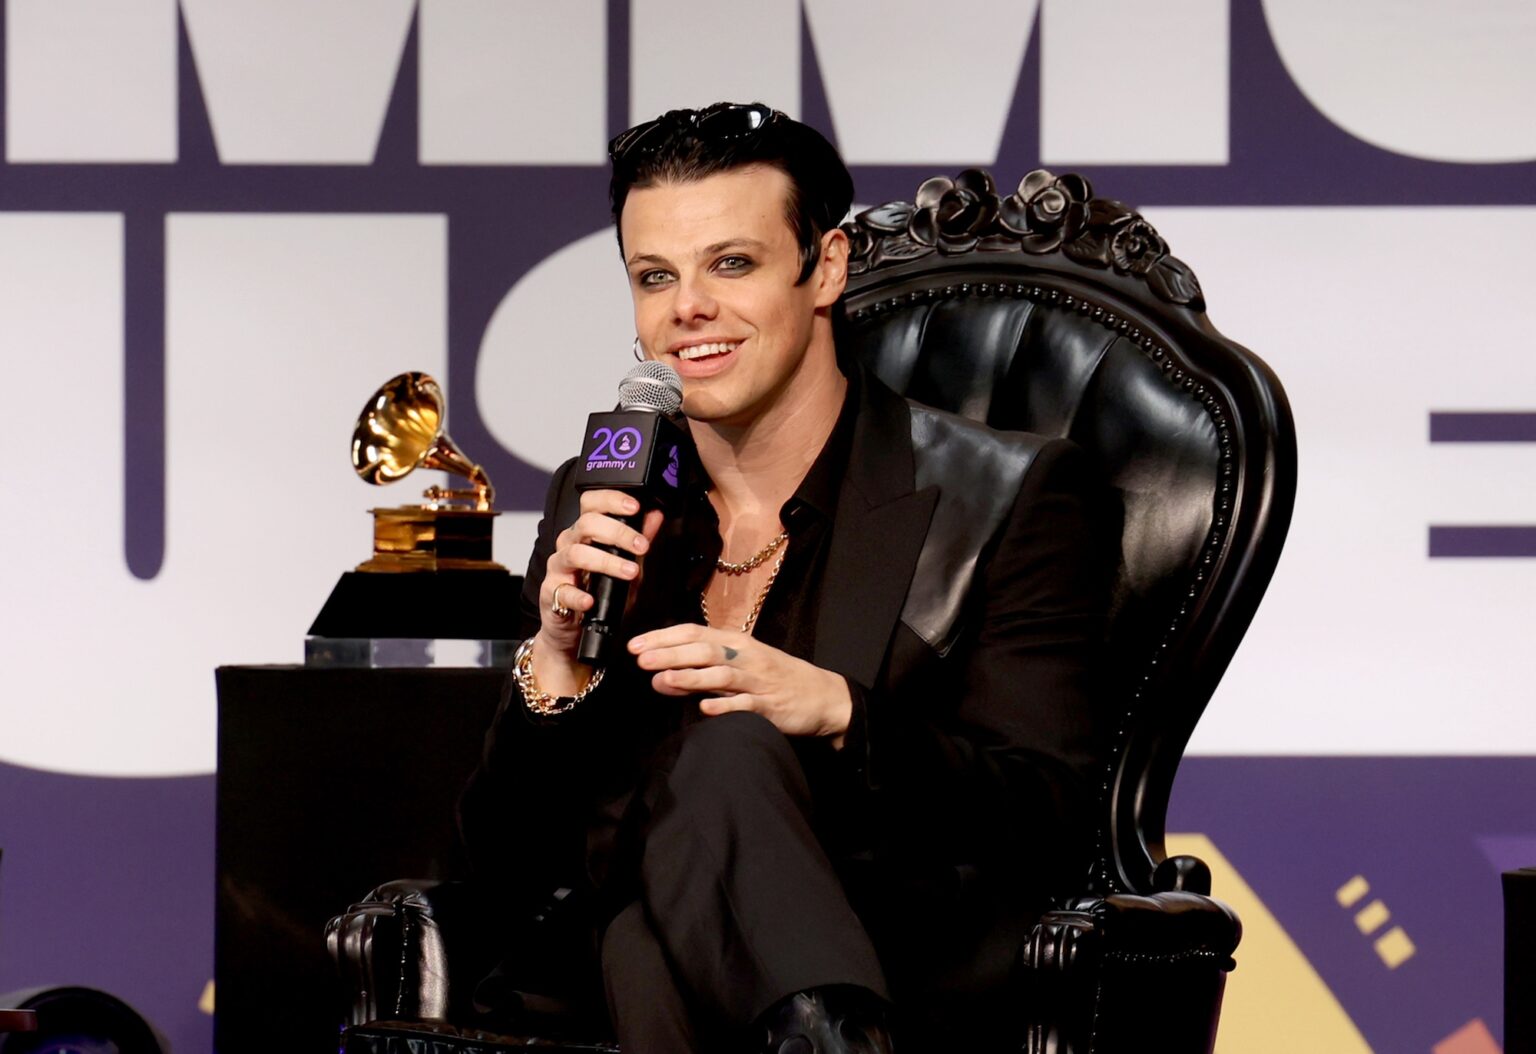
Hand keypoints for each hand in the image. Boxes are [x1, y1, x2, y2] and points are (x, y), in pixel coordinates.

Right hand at [534, 490, 663, 694]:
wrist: (575, 629)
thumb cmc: (599, 594)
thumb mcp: (626, 565)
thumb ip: (638, 541)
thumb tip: (656, 515)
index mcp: (585, 533)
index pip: (591, 504)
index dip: (611, 499)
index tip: (634, 507)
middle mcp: (569, 545)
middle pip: (586, 523)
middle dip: (618, 531)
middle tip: (641, 546)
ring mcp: (558, 569)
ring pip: (576, 553)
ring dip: (607, 561)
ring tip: (630, 572)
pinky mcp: (551, 594)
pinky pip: (562, 591)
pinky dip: (578, 596)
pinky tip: (591, 600)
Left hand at [627, 624, 852, 745]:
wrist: (821, 696)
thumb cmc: (775, 678)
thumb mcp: (741, 665)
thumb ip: (704, 670)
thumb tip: (662, 673)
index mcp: (737, 643)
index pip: (695, 632)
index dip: (664, 637)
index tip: (635, 645)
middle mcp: (746, 657)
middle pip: (704, 650)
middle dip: (671, 654)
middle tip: (641, 660)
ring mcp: (759, 682)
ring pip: (721, 675)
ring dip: (690, 677)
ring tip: (662, 681)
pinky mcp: (770, 707)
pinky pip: (745, 705)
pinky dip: (725, 706)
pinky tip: (705, 709)